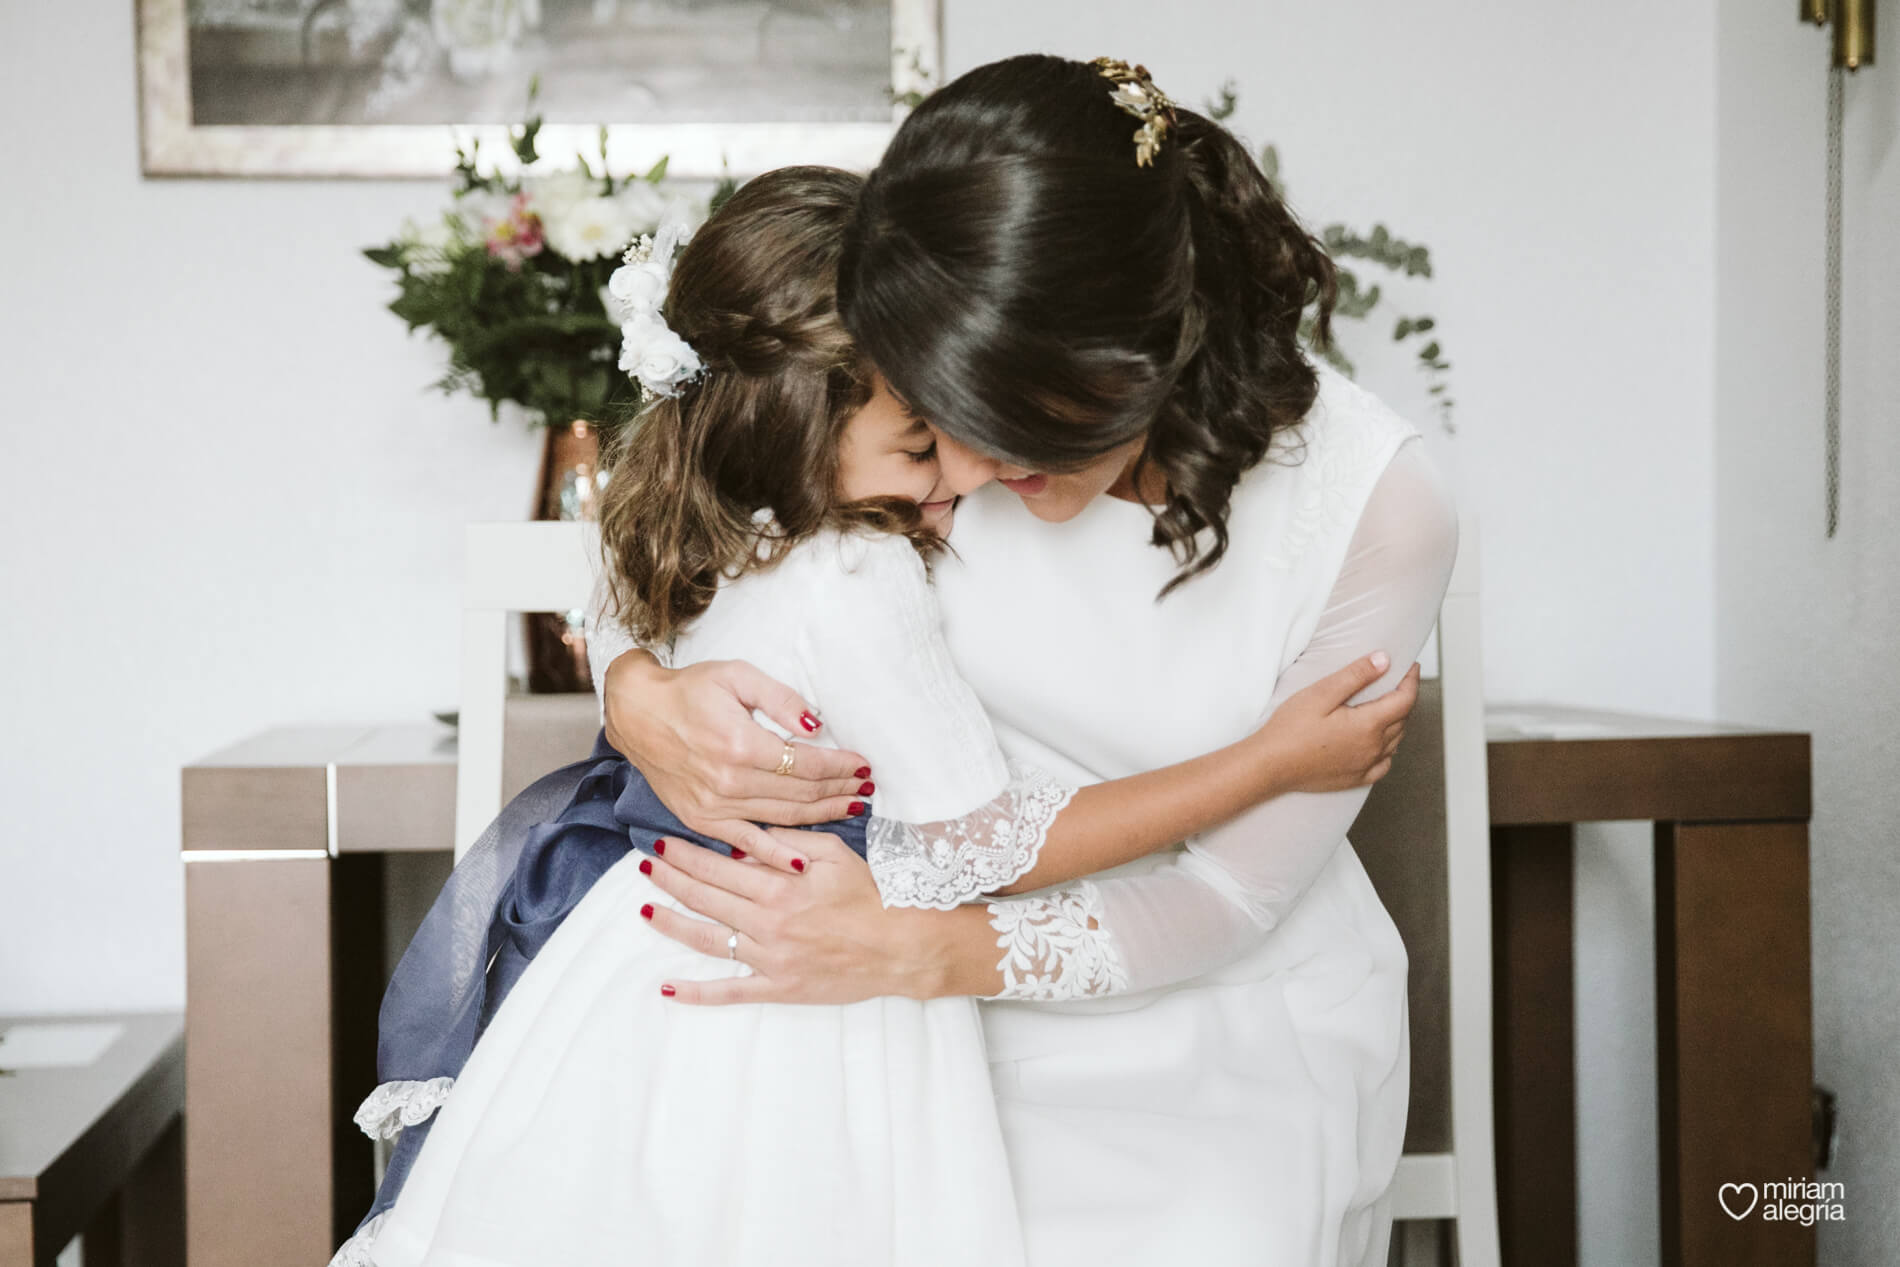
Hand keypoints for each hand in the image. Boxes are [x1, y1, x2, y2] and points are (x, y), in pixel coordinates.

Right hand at [600, 650, 874, 852]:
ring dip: (821, 815)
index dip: (840, 766)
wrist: (637, 714)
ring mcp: (714, 806)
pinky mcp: (701, 820)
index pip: (807, 763)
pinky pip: (747, 842)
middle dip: (839, 791)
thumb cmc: (689, 690)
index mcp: (742, 745)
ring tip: (851, 808)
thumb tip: (816, 726)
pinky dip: (776, 852)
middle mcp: (730, 782)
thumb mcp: (737, 675)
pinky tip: (802, 859)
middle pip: (801, 794)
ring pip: (782, 818)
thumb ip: (780, 699)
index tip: (863, 765)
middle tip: (866, 789)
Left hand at [636, 828, 953, 1005]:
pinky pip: (731, 992)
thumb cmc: (872, 895)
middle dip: (671, 880)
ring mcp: (770, 958)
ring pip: (708, 940)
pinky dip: (697, 992)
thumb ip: (788, 841)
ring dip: (672, 924)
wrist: (901, 945)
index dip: (686, 855)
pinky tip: (668, 987)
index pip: (719, 867)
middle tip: (645, 866)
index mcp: (779, 886)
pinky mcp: (778, 987)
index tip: (661, 843)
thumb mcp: (834, 853)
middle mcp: (767, 922)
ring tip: (645, 909)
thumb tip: (748, 837)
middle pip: (706, 898)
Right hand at [1255, 654, 1418, 793]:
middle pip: (1402, 719)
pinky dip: (1388, 750)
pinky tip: (1379, 743)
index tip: (1410, 667)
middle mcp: (1372, 748)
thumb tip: (1384, 660)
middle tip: (1397, 681)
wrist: (1269, 766)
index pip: (1404, 699)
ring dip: (1397, 721)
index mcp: (1368, 725)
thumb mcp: (1321, 693)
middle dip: (1404, 698)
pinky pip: (1384, 764)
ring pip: (1396, 741)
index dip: (1411, 680)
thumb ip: (1356, 676)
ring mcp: (1365, 766)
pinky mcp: (1355, 779)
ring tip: (1388, 705)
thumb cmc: (1290, 730)